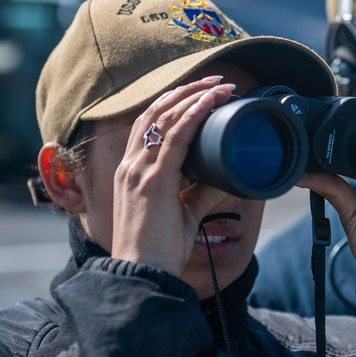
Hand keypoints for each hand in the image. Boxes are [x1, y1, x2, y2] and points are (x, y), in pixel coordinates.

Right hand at [110, 77, 239, 275]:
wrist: (144, 276)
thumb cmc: (160, 249)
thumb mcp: (183, 214)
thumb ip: (200, 194)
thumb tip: (225, 177)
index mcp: (132, 171)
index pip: (148, 125)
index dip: (174, 103)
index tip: (200, 93)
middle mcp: (131, 165)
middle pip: (155, 112)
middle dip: (186, 91)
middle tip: (215, 80)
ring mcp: (139, 171)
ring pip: (165, 118)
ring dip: (195, 96)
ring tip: (220, 85)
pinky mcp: (154, 181)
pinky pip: (174, 138)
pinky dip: (193, 115)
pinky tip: (209, 102)